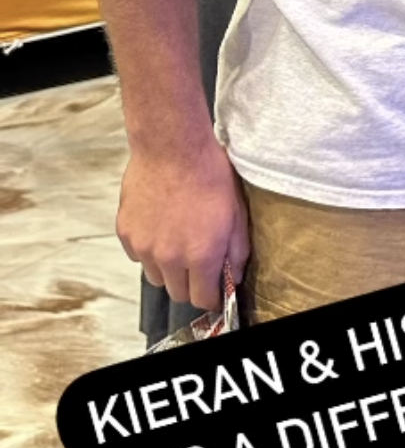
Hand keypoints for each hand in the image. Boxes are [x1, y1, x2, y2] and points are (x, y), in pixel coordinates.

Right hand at [117, 135, 250, 313]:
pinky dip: (149, 249)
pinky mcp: (126, 233)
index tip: (214, 289)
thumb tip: (233, 277)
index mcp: (201, 256)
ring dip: (168, 268)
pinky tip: (159, 226)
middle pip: (178, 293)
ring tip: (177, 240)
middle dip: (190, 283)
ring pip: (156, 276)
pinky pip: (138, 256)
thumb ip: (236, 253)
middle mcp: (170, 258)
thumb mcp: (237, 215)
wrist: (172, 147)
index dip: (211, 297)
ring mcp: (144, 247)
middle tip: (197, 261)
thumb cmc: (209, 176)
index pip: (203, 300)